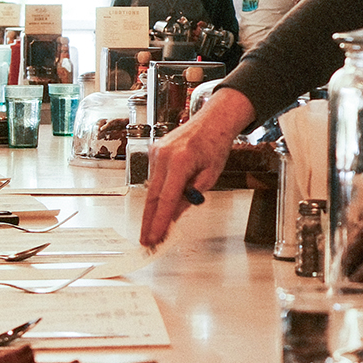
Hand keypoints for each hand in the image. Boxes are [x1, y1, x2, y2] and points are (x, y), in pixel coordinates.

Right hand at [139, 88, 253, 247]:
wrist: (212, 121)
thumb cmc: (215, 145)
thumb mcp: (210, 175)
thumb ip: (191, 196)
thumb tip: (174, 216)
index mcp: (180, 161)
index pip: (166, 198)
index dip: (160, 221)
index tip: (155, 237)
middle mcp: (163, 156)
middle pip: (152, 196)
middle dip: (149, 221)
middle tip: (147, 240)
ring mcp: (155, 152)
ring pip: (151, 188)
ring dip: (153, 208)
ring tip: (156, 228)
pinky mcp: (153, 151)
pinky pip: (154, 177)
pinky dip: (157, 192)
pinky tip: (161, 204)